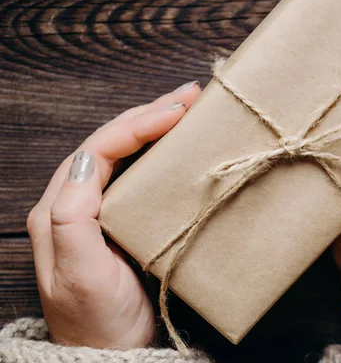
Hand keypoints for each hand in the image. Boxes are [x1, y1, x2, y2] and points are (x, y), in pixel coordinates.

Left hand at [26, 82, 200, 348]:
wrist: (111, 358)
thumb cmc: (98, 322)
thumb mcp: (81, 274)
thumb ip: (73, 217)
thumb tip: (89, 158)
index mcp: (60, 209)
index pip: (99, 148)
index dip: (138, 124)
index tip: (176, 111)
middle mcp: (75, 203)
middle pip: (111, 143)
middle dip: (149, 114)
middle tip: (189, 97)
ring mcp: (99, 213)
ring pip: (125, 155)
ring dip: (154, 128)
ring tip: (186, 110)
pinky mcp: (121, 223)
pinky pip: (138, 176)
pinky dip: (159, 154)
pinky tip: (177, 148)